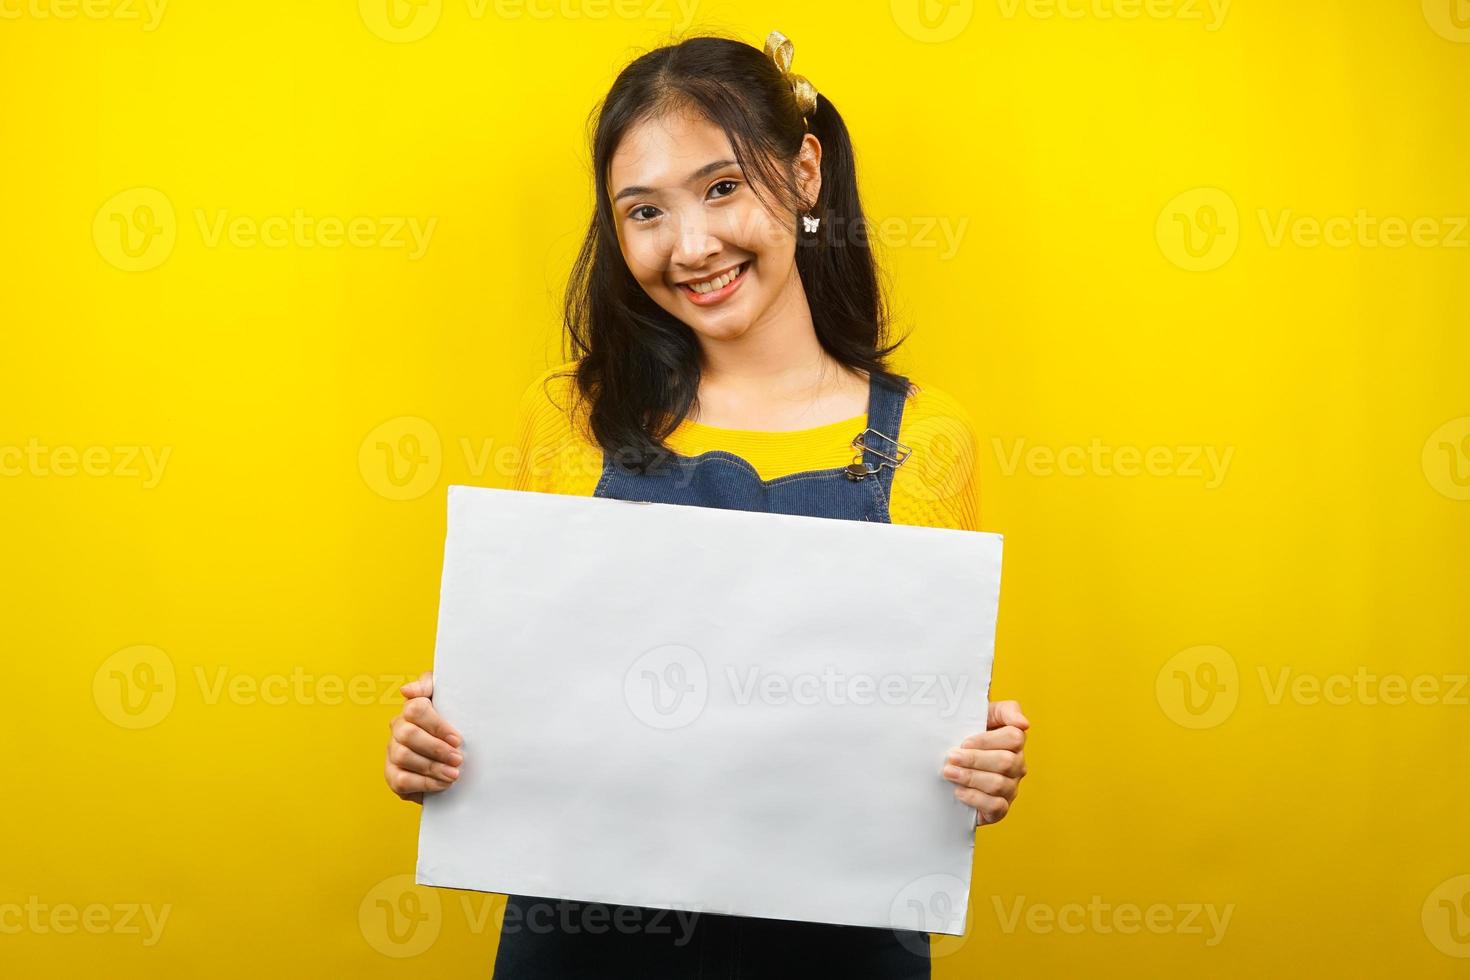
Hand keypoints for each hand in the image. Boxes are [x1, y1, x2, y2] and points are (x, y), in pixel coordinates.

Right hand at [384, 670, 463, 803]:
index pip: (415, 709)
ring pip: (403, 756)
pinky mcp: (392, 775)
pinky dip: (424, 783)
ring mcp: (392, 752)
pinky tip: (442, 784)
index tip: (457, 739)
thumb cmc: (452, 724)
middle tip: (457, 759)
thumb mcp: (447, 700)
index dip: (437, 725)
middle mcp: (398, 729)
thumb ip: (429, 685)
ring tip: (453, 774)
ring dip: (432, 767)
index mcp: (411, 709)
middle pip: (408, 734)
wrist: (453, 759)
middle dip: (436, 749)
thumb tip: (406, 690)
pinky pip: (401, 780)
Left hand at [940, 699, 1028, 826]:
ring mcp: (1010, 788)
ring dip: (970, 778)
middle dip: (975, 760)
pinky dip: (975, 798)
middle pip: (1006, 762)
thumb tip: (1023, 723)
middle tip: (951, 757)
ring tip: (949, 773)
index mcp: (1014, 741)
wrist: (950, 765)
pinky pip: (996, 807)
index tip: (964, 742)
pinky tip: (959, 792)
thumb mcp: (982, 715)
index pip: (1014, 737)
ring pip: (999, 784)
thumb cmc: (966, 736)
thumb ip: (1005, 710)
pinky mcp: (1000, 809)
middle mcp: (1017, 765)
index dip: (988, 741)